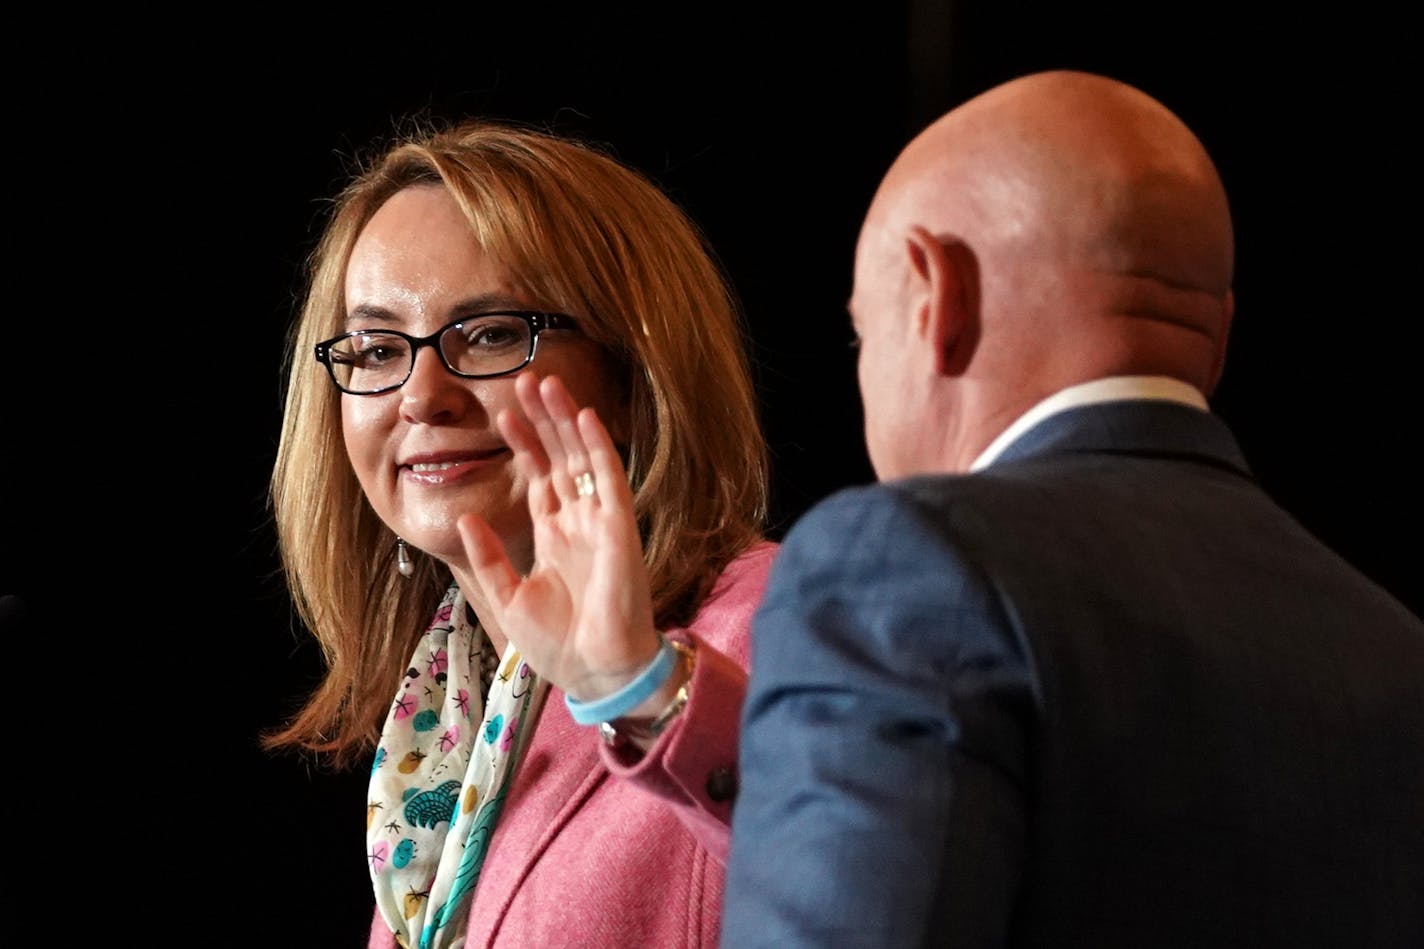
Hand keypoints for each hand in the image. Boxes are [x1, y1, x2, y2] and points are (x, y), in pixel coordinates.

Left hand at [457, 372, 660, 700]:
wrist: (595, 671)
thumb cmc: (557, 644)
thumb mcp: (508, 597)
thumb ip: (489, 557)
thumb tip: (469, 518)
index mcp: (554, 536)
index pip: (539, 477)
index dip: (523, 444)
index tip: (502, 413)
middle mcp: (578, 521)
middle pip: (560, 457)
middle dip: (543, 419)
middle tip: (526, 380)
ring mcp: (599, 521)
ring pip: (582, 457)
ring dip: (565, 421)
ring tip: (546, 384)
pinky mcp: (619, 526)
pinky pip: (609, 478)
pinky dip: (597, 447)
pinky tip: (583, 417)